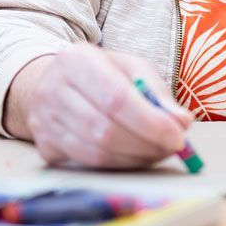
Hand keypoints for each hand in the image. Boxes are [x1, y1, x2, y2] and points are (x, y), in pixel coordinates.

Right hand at [7, 44, 192, 169]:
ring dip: (135, 158)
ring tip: (156, 151)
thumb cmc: (98, 74)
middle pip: (105, 130)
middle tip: (172, 148)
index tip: (177, 137)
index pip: (116, 98)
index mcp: (76, 61)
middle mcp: (53, 90)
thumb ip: (156, 92)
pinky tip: (133, 156)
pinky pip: (87, 164)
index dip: (150, 122)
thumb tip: (182, 122)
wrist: (50, 82)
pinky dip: (118, 164)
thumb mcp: (129, 68)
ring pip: (97, 152)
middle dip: (146, 145)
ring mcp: (44, 121)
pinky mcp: (44, 146)